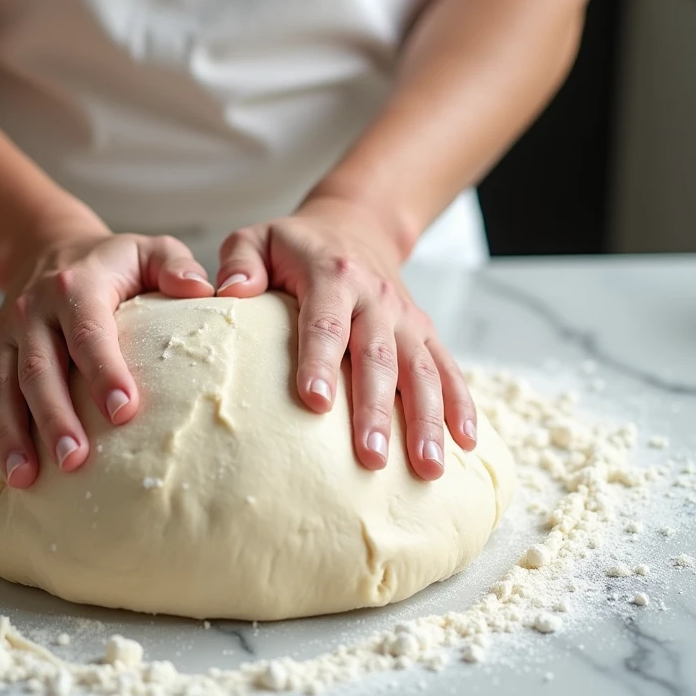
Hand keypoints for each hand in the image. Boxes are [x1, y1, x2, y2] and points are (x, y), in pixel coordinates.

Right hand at [0, 227, 213, 487]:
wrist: (46, 247)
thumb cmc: (112, 262)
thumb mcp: (149, 250)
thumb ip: (176, 266)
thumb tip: (203, 289)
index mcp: (77, 289)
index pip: (90, 334)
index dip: (105, 372)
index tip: (124, 413)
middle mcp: (32, 312)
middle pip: (39, 370)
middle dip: (54, 418)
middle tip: (74, 461)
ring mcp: (4, 336)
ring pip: (0, 388)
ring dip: (8, 434)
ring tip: (24, 477)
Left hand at [213, 197, 475, 478]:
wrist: (357, 226)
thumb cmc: (296, 245)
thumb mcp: (256, 239)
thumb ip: (239, 263)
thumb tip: (229, 292)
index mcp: (331, 275)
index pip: (325, 323)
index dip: (320, 362)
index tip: (314, 403)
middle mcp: (375, 297)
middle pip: (378, 358)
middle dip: (377, 410)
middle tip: (371, 457)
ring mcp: (405, 318)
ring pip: (421, 371)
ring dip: (427, 420)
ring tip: (426, 470)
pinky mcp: (424, 333)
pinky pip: (448, 369)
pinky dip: (461, 406)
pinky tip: (466, 444)